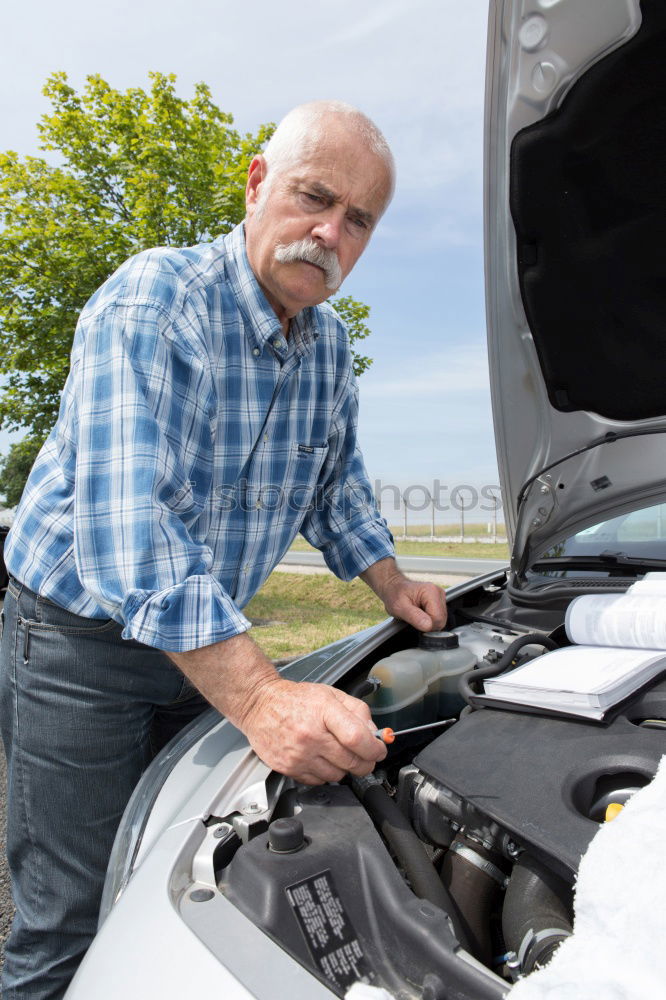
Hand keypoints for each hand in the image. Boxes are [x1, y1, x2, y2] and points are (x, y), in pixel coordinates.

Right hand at [238, 677, 386, 784]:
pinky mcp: (288, 768)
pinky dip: (325, 773)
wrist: (260, 705)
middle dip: (366, 762)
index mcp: (323, 712)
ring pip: (337, 775)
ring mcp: (298, 755)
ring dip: (344, 768)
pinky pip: (318, 781)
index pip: (357, 738)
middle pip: (351, 762)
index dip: (374, 748)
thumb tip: (374, 734)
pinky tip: (320, 758)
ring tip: (337, 753)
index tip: (379, 749)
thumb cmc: (295, 699)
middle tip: (366, 756)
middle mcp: (310, 736)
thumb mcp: (330, 694)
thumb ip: (356, 711)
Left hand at [360, 558, 446, 631]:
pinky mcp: (440, 602)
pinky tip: (420, 614)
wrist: (394, 588)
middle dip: (427, 624)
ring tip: (416, 614)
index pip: (438, 619)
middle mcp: (439, 592)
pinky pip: (438, 619)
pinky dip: (429, 620)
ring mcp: (441, 597)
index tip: (413, 620)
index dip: (426, 626)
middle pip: (441, 621)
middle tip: (413, 617)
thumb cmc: (395, 595)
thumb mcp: (399, 607)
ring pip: (441, 621)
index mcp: (431, 592)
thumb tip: (428, 626)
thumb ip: (414, 616)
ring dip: (428, 622)